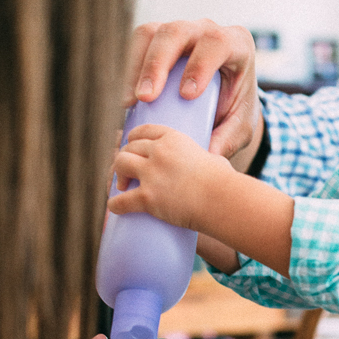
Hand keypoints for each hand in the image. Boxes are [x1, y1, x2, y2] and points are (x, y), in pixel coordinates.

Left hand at [109, 124, 227, 229]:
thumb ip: (208, 158)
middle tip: (126, 172)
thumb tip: (212, 161)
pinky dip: (115, 205)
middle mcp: (159, 151)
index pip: (145, 131)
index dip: (134, 138)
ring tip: (121, 186)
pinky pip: (121, 200)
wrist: (223, 201)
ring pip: (120, 165)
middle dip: (125, 158)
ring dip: (118, 175)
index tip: (131, 144)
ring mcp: (152, 173)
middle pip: (129, 148)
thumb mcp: (215, 160)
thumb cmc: (224, 183)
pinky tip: (114, 207)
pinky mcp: (148, 197)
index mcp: (174, 138)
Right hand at [126, 20, 260, 164]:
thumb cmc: (236, 109)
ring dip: (137, 66)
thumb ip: (228, 139)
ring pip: (152, 33)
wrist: (227, 100)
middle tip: (147, 98)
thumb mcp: (240, 126)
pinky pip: (138, 44)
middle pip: (177, 32)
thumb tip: (206, 154)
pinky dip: (129, 69)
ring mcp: (180, 31)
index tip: (186, 96)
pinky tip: (127, 100)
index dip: (199, 65)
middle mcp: (206, 30)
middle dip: (158, 63)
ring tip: (131, 102)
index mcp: (236, 44)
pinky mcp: (158, 38)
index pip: (216, 43)